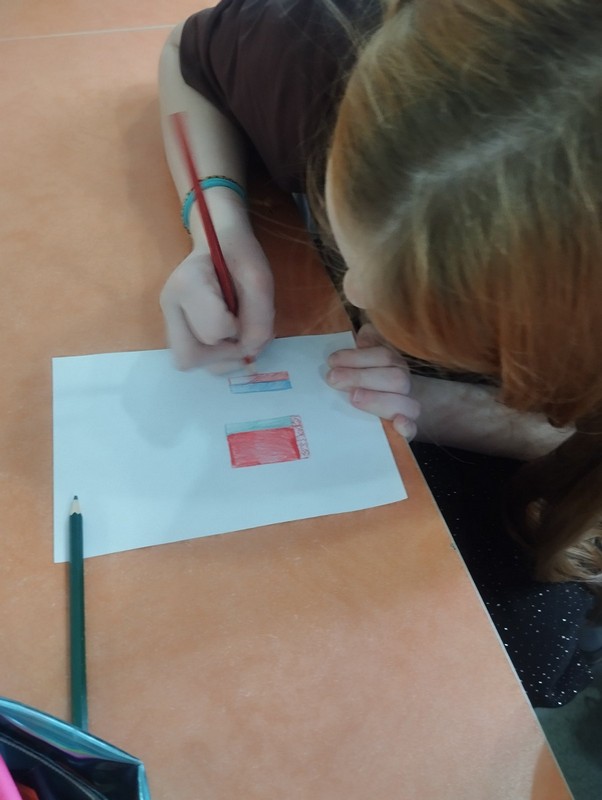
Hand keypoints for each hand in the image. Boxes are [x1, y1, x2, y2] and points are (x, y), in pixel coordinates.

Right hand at [160, 224, 273, 369]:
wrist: (218, 241)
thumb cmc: (238, 252)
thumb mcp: (259, 276)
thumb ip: (260, 315)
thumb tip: (252, 350)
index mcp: (187, 284)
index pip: (213, 330)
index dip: (238, 329)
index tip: (242, 308)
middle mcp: (170, 306)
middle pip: (189, 357)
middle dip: (223, 354)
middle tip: (241, 336)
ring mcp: (169, 319)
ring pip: (188, 362)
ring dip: (220, 359)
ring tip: (237, 338)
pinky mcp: (175, 329)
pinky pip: (193, 358)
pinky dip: (215, 357)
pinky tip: (229, 341)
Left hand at [326, 324, 419, 439]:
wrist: (376, 401)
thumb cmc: (361, 377)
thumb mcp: (362, 355)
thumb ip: (366, 342)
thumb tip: (364, 335)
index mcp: (392, 363)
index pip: (383, 355)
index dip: (358, 357)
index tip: (332, 361)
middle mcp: (403, 383)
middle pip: (396, 378)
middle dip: (362, 377)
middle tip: (334, 379)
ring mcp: (406, 406)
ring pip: (407, 403)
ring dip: (378, 400)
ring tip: (353, 397)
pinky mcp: (405, 429)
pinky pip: (413, 429)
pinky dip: (407, 426)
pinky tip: (398, 424)